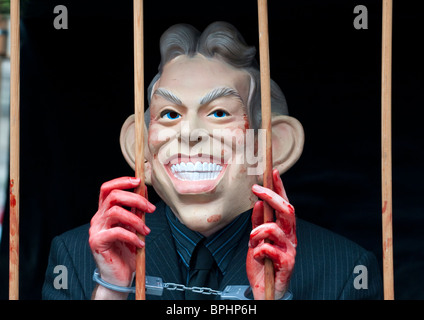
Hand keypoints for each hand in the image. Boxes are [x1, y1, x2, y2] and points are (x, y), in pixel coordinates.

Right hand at [89, 177, 154, 297]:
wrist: (119, 276)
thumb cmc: (127, 251)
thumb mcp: (134, 226)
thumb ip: (136, 209)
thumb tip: (143, 189)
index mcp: (105, 212)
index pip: (107, 189)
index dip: (122, 181)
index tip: (139, 181)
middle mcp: (98, 218)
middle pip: (113, 196)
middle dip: (135, 199)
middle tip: (151, 208)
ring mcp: (96, 230)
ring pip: (115, 212)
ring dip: (135, 219)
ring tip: (146, 231)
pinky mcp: (98, 242)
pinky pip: (116, 232)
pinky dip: (132, 236)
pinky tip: (140, 243)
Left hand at [246, 169, 295, 299]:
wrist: (265, 289)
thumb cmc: (262, 264)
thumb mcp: (256, 240)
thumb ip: (257, 223)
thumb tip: (257, 204)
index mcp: (285, 230)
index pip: (284, 204)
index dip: (280, 188)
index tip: (273, 171)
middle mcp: (291, 237)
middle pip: (287, 211)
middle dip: (272, 197)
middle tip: (257, 190)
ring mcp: (290, 250)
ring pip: (276, 229)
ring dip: (258, 231)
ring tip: (251, 240)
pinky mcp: (287, 264)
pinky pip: (270, 249)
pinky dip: (258, 250)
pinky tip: (256, 256)